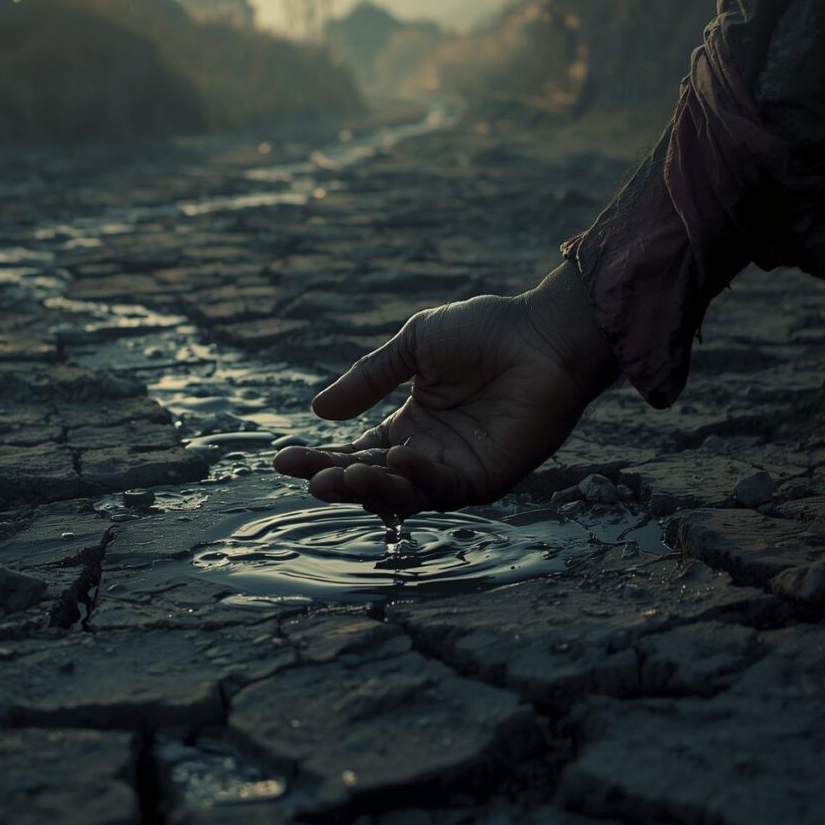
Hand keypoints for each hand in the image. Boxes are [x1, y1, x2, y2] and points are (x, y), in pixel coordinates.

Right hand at [273, 262, 618, 516]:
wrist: (542, 333)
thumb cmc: (485, 331)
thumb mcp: (413, 347)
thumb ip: (368, 378)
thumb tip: (317, 409)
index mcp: (409, 425)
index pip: (356, 452)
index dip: (320, 458)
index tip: (282, 459)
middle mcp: (427, 454)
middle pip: (370, 479)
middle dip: (334, 480)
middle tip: (303, 477)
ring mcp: (454, 470)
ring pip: (400, 493)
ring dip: (367, 487)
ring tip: (334, 478)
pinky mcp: (484, 479)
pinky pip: (440, 489)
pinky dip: (412, 480)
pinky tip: (392, 461)